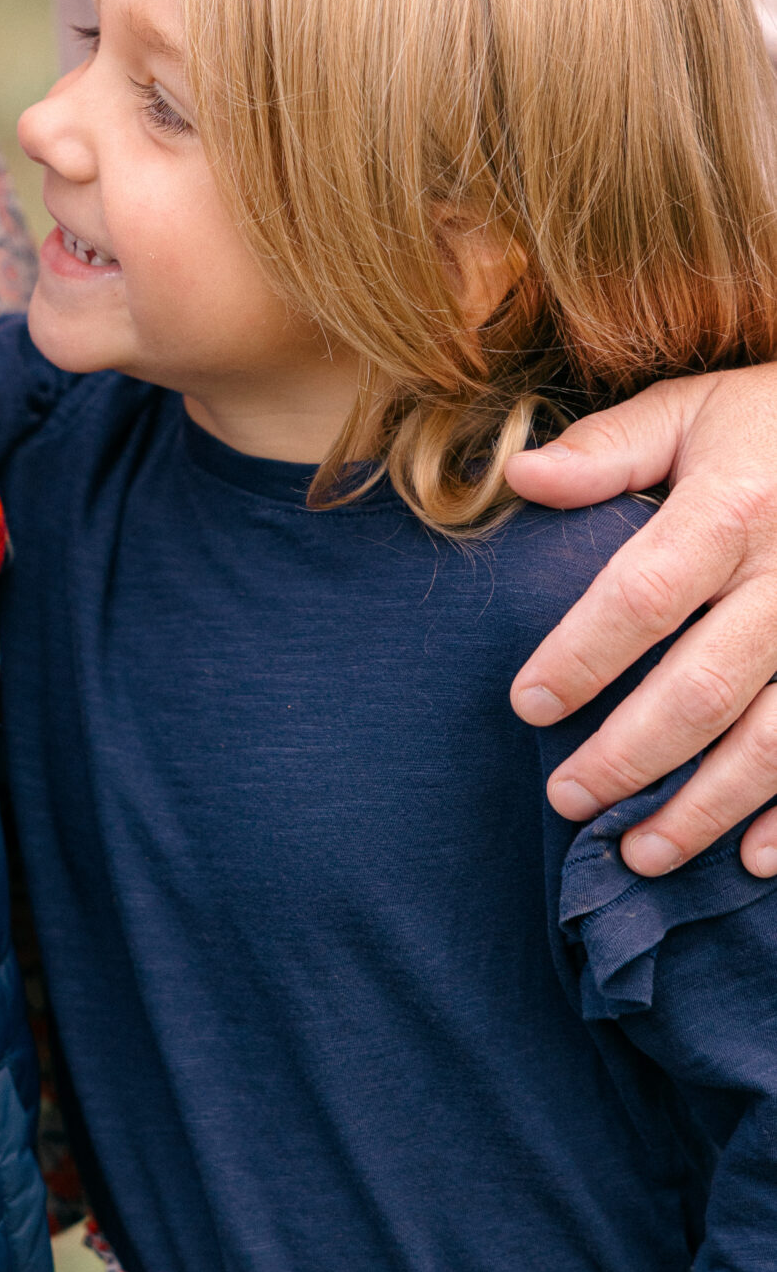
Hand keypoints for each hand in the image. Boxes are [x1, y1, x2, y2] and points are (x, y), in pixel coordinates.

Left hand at [506, 365, 776, 877]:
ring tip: (639, 852)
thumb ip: (607, 451)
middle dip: (630, 757)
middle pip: (703, 689)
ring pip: (771, 743)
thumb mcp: (692, 411)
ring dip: (704, 808)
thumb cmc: (772, 424)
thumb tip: (520, 477)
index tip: (527, 707)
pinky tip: (748, 859)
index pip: (643, 597)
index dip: (582, 659)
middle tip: (567, 800)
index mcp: (732, 511)